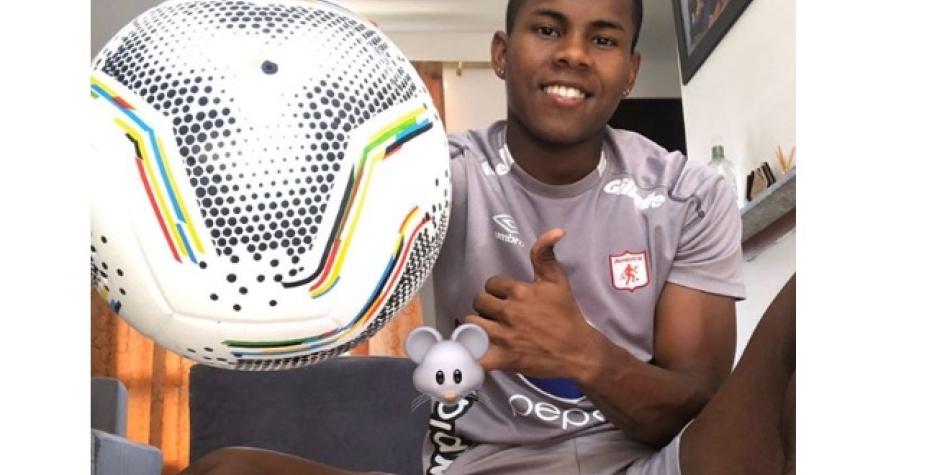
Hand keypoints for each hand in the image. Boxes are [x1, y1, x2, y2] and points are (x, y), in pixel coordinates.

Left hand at [464, 228, 606, 380]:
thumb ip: (546, 255)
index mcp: (519, 291)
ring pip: (471, 324)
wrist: (577, 351)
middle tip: (497, 313)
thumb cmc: (567, 315)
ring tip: (488, 329)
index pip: (491, 283)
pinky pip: (475, 354)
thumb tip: (555, 230)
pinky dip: (472, 353)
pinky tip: (476, 350)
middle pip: (478, 302)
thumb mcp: (558, 281)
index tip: (507, 298)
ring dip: (477, 325)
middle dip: (486, 306)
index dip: (497, 290)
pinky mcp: (502, 357)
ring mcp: (503, 336)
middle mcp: (508, 312)